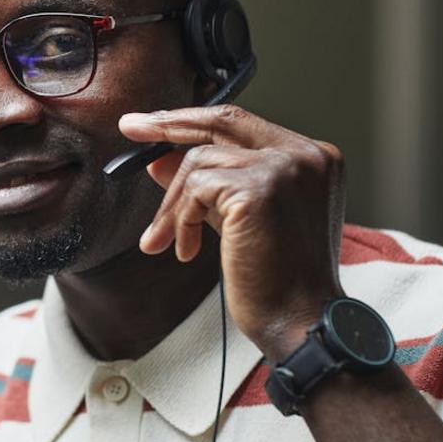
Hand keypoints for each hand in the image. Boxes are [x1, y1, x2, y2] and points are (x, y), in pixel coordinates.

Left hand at [119, 105, 345, 359]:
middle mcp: (305, 154)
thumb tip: (160, 159)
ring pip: (200, 161)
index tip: (150, 123)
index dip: (192, 120)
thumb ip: (207, 184)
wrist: (299, 321)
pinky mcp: (259, 189)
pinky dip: (182, 219)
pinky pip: (196, 189)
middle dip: (168, 124)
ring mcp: (285, 168)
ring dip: (174, 205)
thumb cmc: (277, 279)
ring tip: (167, 240)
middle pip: (222, 122)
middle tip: (130, 128)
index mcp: (312, 157)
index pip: (241, 123)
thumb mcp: (236, 217)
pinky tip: (188, 250)